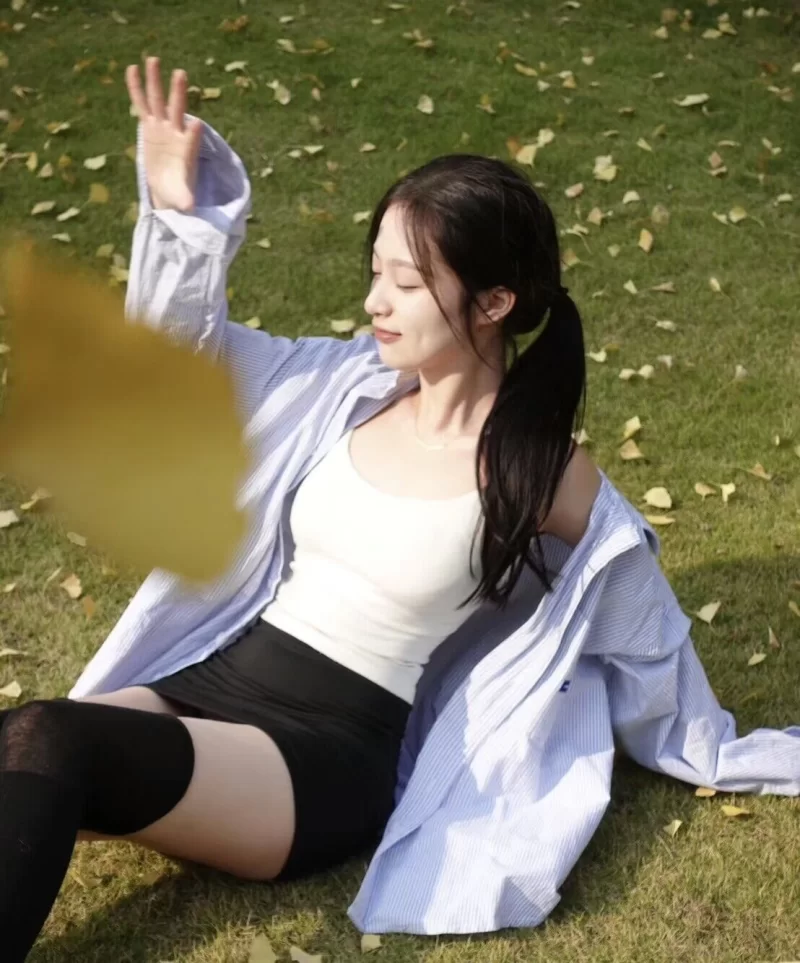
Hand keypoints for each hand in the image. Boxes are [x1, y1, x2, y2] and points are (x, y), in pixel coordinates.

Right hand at [125, 57, 202, 211]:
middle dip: (179, 94)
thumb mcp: (182, 199)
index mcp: (187, 151)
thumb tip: (190, 208)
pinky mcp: (149, 126)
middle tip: (181, 74)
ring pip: (159, 101)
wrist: (167, 187)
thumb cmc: (178, 193)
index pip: (193, 139)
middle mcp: (176, 134)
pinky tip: (132, 69)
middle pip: (177, 110)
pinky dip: (137, 88)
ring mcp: (162, 127)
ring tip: (153, 59)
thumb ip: (186, 201)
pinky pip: (142, 104)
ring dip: (156, 82)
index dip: (194, 132)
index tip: (196, 124)